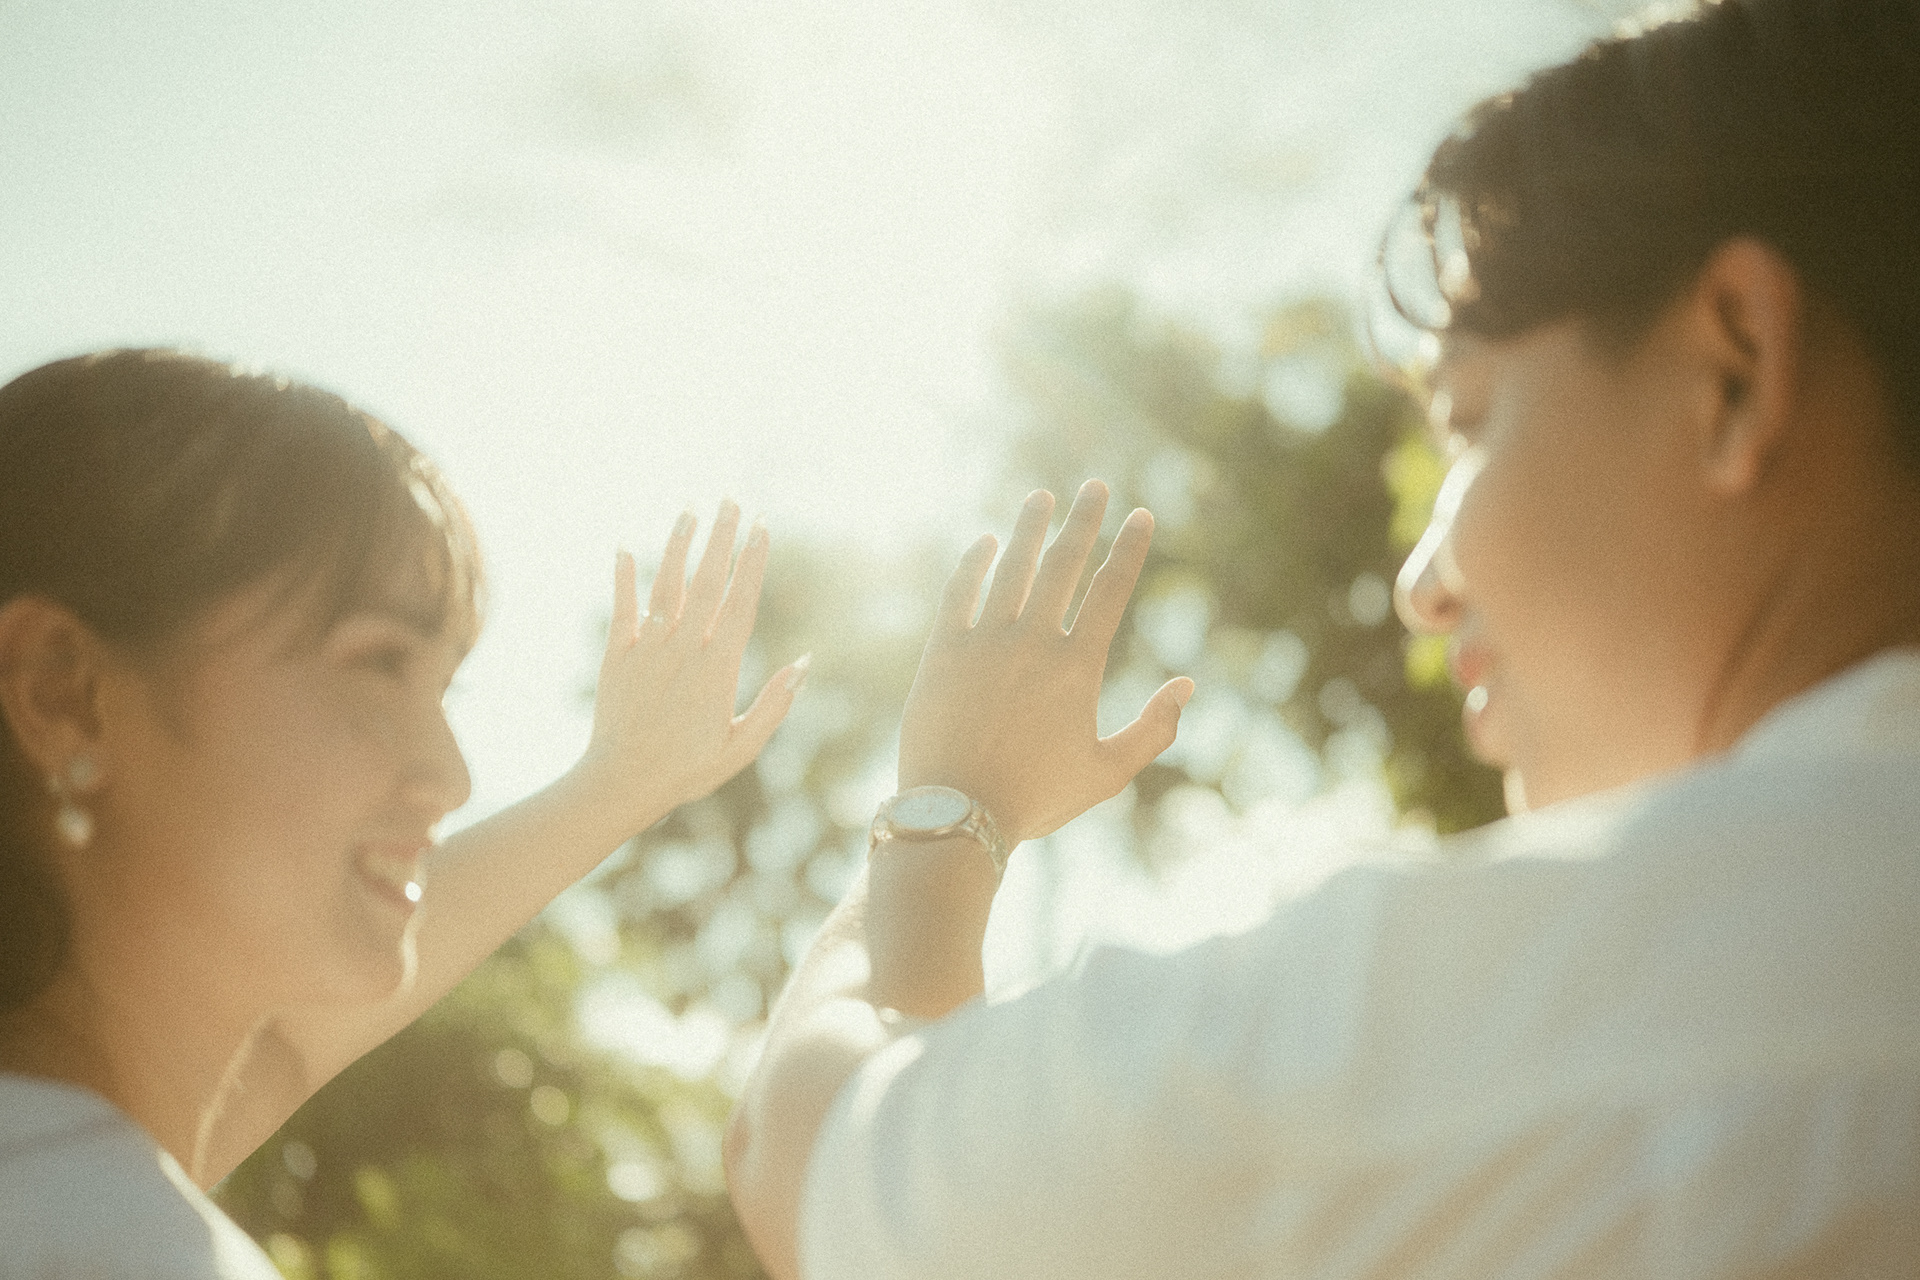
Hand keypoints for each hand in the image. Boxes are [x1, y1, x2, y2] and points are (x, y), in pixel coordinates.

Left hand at [576, 501, 805, 832]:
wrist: (622, 783)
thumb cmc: (688, 771)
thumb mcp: (742, 746)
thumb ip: (775, 703)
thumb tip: (805, 662)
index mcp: (718, 667)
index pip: (741, 601)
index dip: (753, 562)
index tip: (763, 528)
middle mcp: (684, 648)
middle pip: (706, 581)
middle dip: (721, 538)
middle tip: (732, 500)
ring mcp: (648, 649)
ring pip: (666, 585)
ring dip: (678, 545)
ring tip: (689, 511)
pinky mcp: (616, 657)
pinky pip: (622, 609)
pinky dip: (622, 577)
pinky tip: (623, 549)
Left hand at [898, 480, 1193, 845]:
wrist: (957, 816)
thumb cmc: (1036, 800)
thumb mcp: (1107, 773)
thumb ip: (1154, 729)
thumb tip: (1187, 684)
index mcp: (1077, 667)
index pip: (1111, 590)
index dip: (1129, 548)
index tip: (1141, 514)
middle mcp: (1032, 642)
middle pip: (1063, 563)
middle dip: (1083, 520)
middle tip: (1095, 486)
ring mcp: (983, 642)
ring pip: (1010, 567)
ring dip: (1028, 527)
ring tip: (1041, 497)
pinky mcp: (942, 652)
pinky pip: (958, 592)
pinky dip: (973, 563)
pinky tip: (984, 543)